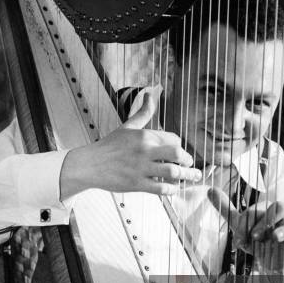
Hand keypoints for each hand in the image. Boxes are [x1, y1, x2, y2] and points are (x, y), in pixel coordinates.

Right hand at [60, 93, 201, 197]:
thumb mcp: (127, 127)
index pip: (173, 139)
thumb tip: (150, 94)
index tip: (180, 153)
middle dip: (188, 160)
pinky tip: (174, 188)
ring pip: (172, 172)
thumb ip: (143, 113)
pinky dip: (172, 189)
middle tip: (191, 165)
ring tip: (193, 177)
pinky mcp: (137, 184)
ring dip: (186, 175)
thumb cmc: (109, 146)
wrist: (90, 164)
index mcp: (144, 135)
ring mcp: (141, 168)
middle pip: (177, 154)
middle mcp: (144, 151)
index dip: (180, 146)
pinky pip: (161, 188)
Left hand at [208, 188, 283, 271]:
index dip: (249, 223)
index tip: (241, 240)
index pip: (259, 209)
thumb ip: (226, 208)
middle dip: (267, 221)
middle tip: (256, 237)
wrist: (271, 263)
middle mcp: (282, 215)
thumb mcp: (239, 225)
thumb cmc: (256, 241)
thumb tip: (209, 189)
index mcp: (266, 210)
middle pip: (279, 207)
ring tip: (275, 238)